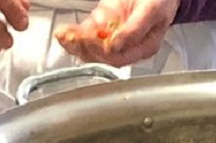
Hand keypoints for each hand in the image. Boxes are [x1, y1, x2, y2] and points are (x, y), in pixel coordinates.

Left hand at [54, 0, 179, 66]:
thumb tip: (115, 47)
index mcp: (143, 47)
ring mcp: (112, 36)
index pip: (118, 59)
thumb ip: (135, 30)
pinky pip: (85, 34)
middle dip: (84, 47)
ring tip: (63, 36)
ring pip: (89, 47)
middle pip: (100, 56)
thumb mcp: (152, 10)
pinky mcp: (102, 24)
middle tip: (73, 37)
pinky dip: (72, 34)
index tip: (91, 40)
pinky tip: (63, 33)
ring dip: (74, 43)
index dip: (102, 52)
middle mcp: (126, 46)